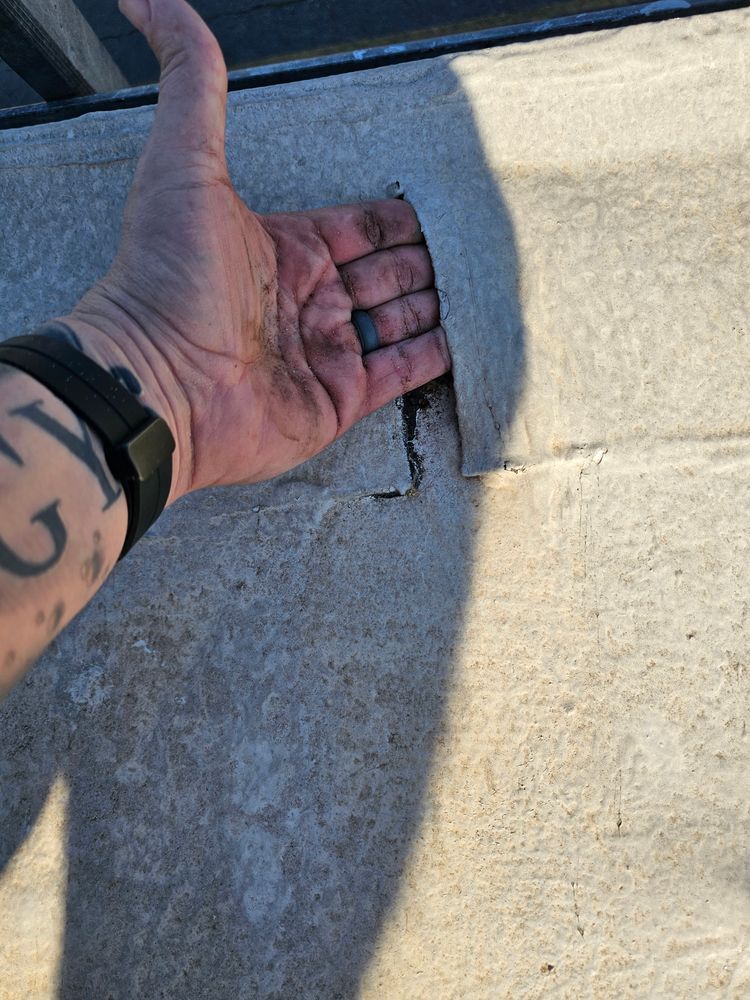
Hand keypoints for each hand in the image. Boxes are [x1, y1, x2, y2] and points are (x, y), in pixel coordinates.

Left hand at [64, 0, 449, 503]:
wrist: (157, 382)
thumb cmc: (166, 277)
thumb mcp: (183, 163)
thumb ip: (191, 80)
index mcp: (288, 248)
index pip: (362, 228)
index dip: (397, 221)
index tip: (435, 210)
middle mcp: (310, 299)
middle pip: (388, 274)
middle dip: (425, 263)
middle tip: (472, 252)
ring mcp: (327, 352)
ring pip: (401, 321)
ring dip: (436, 305)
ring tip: (481, 290)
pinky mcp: (340, 400)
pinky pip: (403, 373)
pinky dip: (436, 356)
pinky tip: (467, 336)